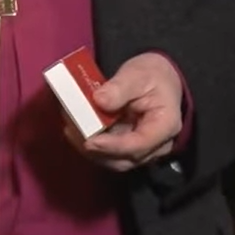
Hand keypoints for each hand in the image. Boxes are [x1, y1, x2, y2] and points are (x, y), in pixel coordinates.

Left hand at [67, 51, 183, 172]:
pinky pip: (108, 153)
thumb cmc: (153, 75)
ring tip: (70, 128)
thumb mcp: (138, 74)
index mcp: (165, 126)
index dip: (113, 146)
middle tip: (72, 131)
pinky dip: (91, 144)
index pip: (139, 145)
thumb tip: (99, 100)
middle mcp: (156, 145)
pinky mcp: (128, 148)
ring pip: (113, 160)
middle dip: (95, 150)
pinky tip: (75, 129)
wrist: (160, 79)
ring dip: (89, 149)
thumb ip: (121, 87)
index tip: (89, 141)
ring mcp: (142, 150)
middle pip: (124, 159)